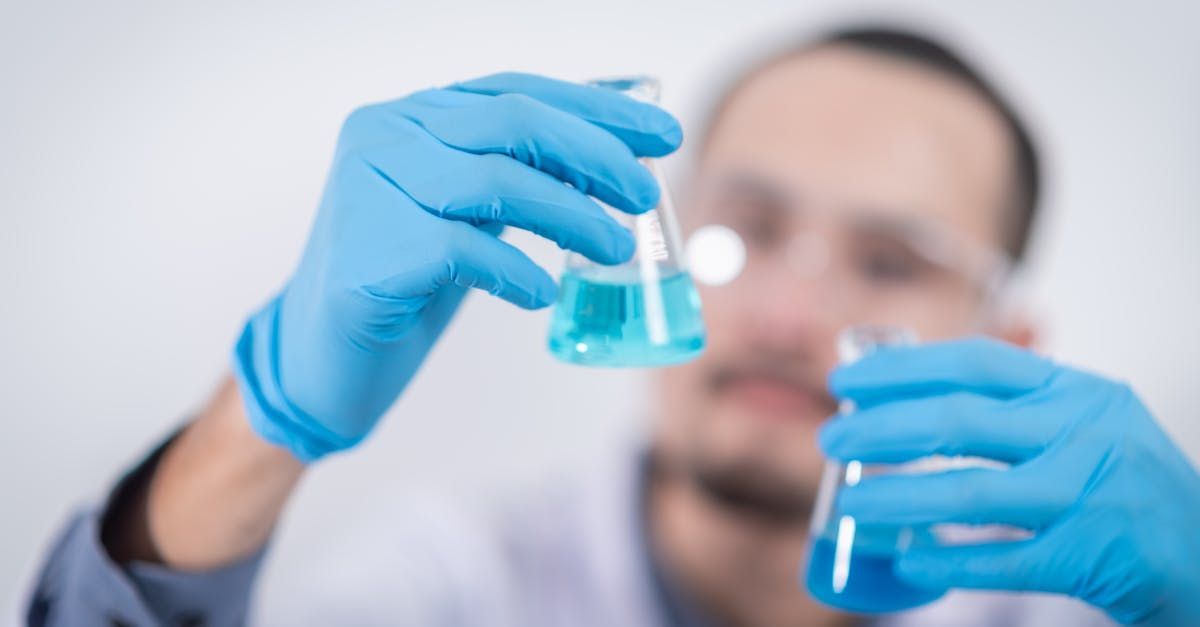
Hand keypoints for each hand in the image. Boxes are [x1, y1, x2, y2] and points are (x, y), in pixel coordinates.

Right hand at [233, 73, 681, 461]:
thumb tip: (614, 148)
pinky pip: (461, 250)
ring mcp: (367, 189)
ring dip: (570, 216)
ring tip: (615, 249)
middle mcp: (384, 135)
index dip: (594, 109)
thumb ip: (520, 171)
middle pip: (511, 124)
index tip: (661, 132)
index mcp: (412, 115)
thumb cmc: (408, 277)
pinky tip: (540, 294)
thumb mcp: (468, 210)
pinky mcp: (366, 253)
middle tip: (645, 193)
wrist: (325, 354)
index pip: (515, 92)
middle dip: (594, 155)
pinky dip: (514, 272)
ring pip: (493, 182)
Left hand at [818, 338, 1199, 624]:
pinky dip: (948, 562)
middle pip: (959, 422)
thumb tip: (912, 396)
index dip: (903, 369)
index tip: (847, 382)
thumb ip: (1019, 405)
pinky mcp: (1090, 556)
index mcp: (1077, 390)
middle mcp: (1084, 432)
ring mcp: (1088, 495)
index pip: (976, 363)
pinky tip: (907, 561)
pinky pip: (1001, 561)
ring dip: (897, 500)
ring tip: (847, 506)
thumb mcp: (1088, 421)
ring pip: (969, 494)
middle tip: (830, 439)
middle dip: (881, 429)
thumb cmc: (1128, 483)